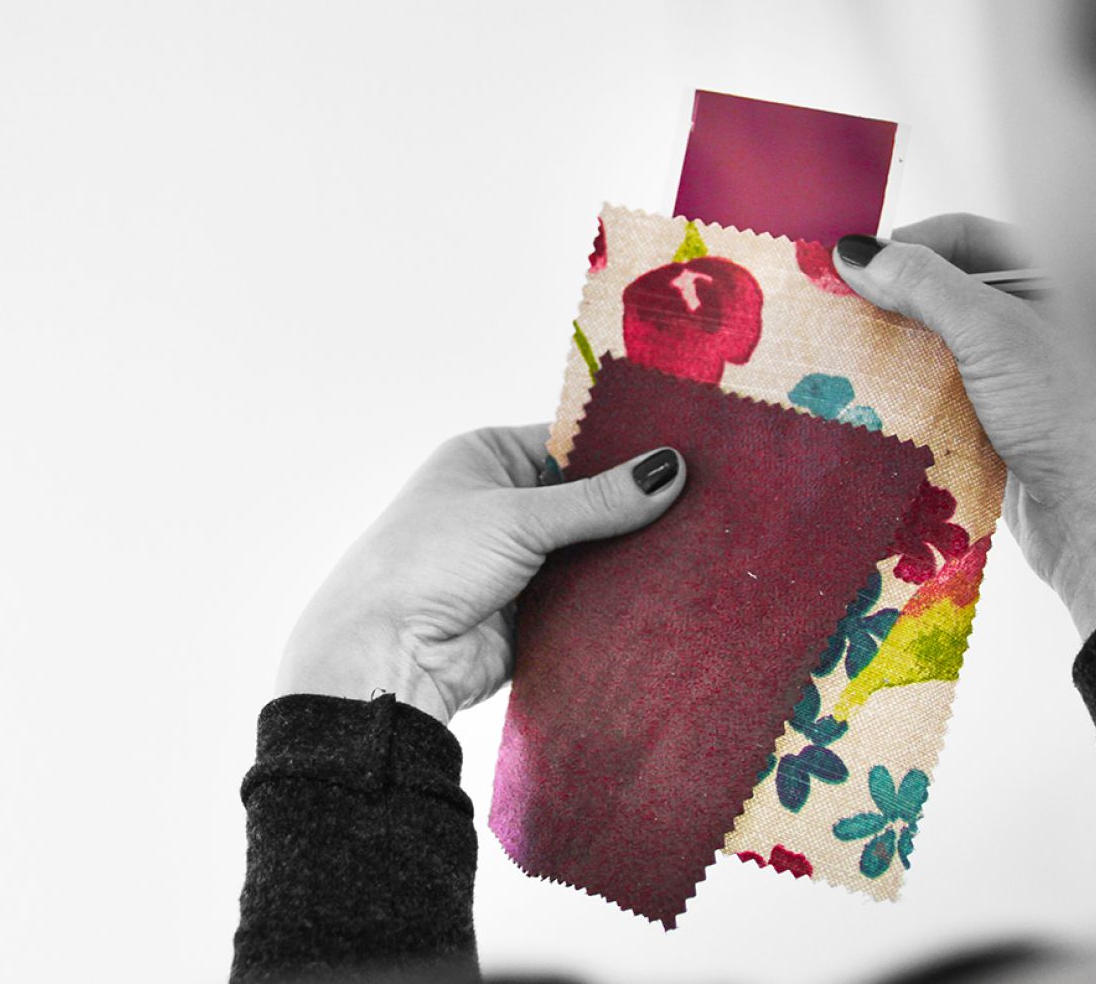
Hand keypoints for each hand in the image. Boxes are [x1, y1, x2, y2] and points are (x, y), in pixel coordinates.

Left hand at [275, 426, 685, 722]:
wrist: (390, 657)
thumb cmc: (429, 563)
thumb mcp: (517, 517)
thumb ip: (597, 500)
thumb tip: (667, 469)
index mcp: (486, 457)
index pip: (568, 438)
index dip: (621, 445)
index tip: (683, 448)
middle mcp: (502, 503)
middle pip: (585, 496)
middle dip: (632, 503)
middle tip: (705, 497)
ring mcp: (519, 558)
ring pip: (591, 547)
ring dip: (628, 551)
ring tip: (701, 539)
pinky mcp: (533, 610)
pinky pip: (588, 594)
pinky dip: (617, 593)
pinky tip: (668, 585)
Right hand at [834, 215, 1095, 638]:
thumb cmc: (1071, 414)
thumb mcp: (994, 335)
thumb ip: (923, 286)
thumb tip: (854, 252)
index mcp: (1057, 279)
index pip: (969, 237)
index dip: (909, 244)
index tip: (853, 265)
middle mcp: (1042, 318)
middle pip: (950, 289)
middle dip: (893, 298)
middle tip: (836, 309)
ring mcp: (1022, 373)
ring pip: (942, 345)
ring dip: (895, 349)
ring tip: (842, 355)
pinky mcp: (1003, 423)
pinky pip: (943, 393)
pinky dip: (908, 393)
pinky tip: (871, 400)